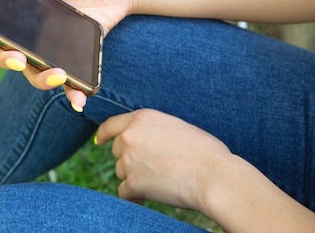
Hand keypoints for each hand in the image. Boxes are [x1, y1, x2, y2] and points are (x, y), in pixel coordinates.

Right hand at [0, 0, 136, 108]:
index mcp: (24, 8)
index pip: (1, 31)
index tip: (8, 48)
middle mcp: (35, 32)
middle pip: (15, 57)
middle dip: (15, 64)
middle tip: (24, 62)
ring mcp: (56, 46)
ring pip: (39, 73)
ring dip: (44, 80)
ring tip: (60, 74)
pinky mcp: (78, 56)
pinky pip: (71, 80)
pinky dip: (73, 93)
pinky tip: (77, 101)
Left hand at [94, 109, 232, 210]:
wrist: (214, 175)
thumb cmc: (205, 151)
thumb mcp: (175, 127)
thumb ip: (152, 130)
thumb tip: (142, 140)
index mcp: (142, 118)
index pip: (111, 125)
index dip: (104, 134)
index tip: (100, 141)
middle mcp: (130, 136)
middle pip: (117, 152)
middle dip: (130, 160)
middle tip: (155, 167)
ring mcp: (129, 160)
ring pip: (121, 172)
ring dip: (135, 178)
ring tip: (161, 180)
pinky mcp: (133, 183)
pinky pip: (124, 193)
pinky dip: (135, 196)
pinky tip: (151, 196)